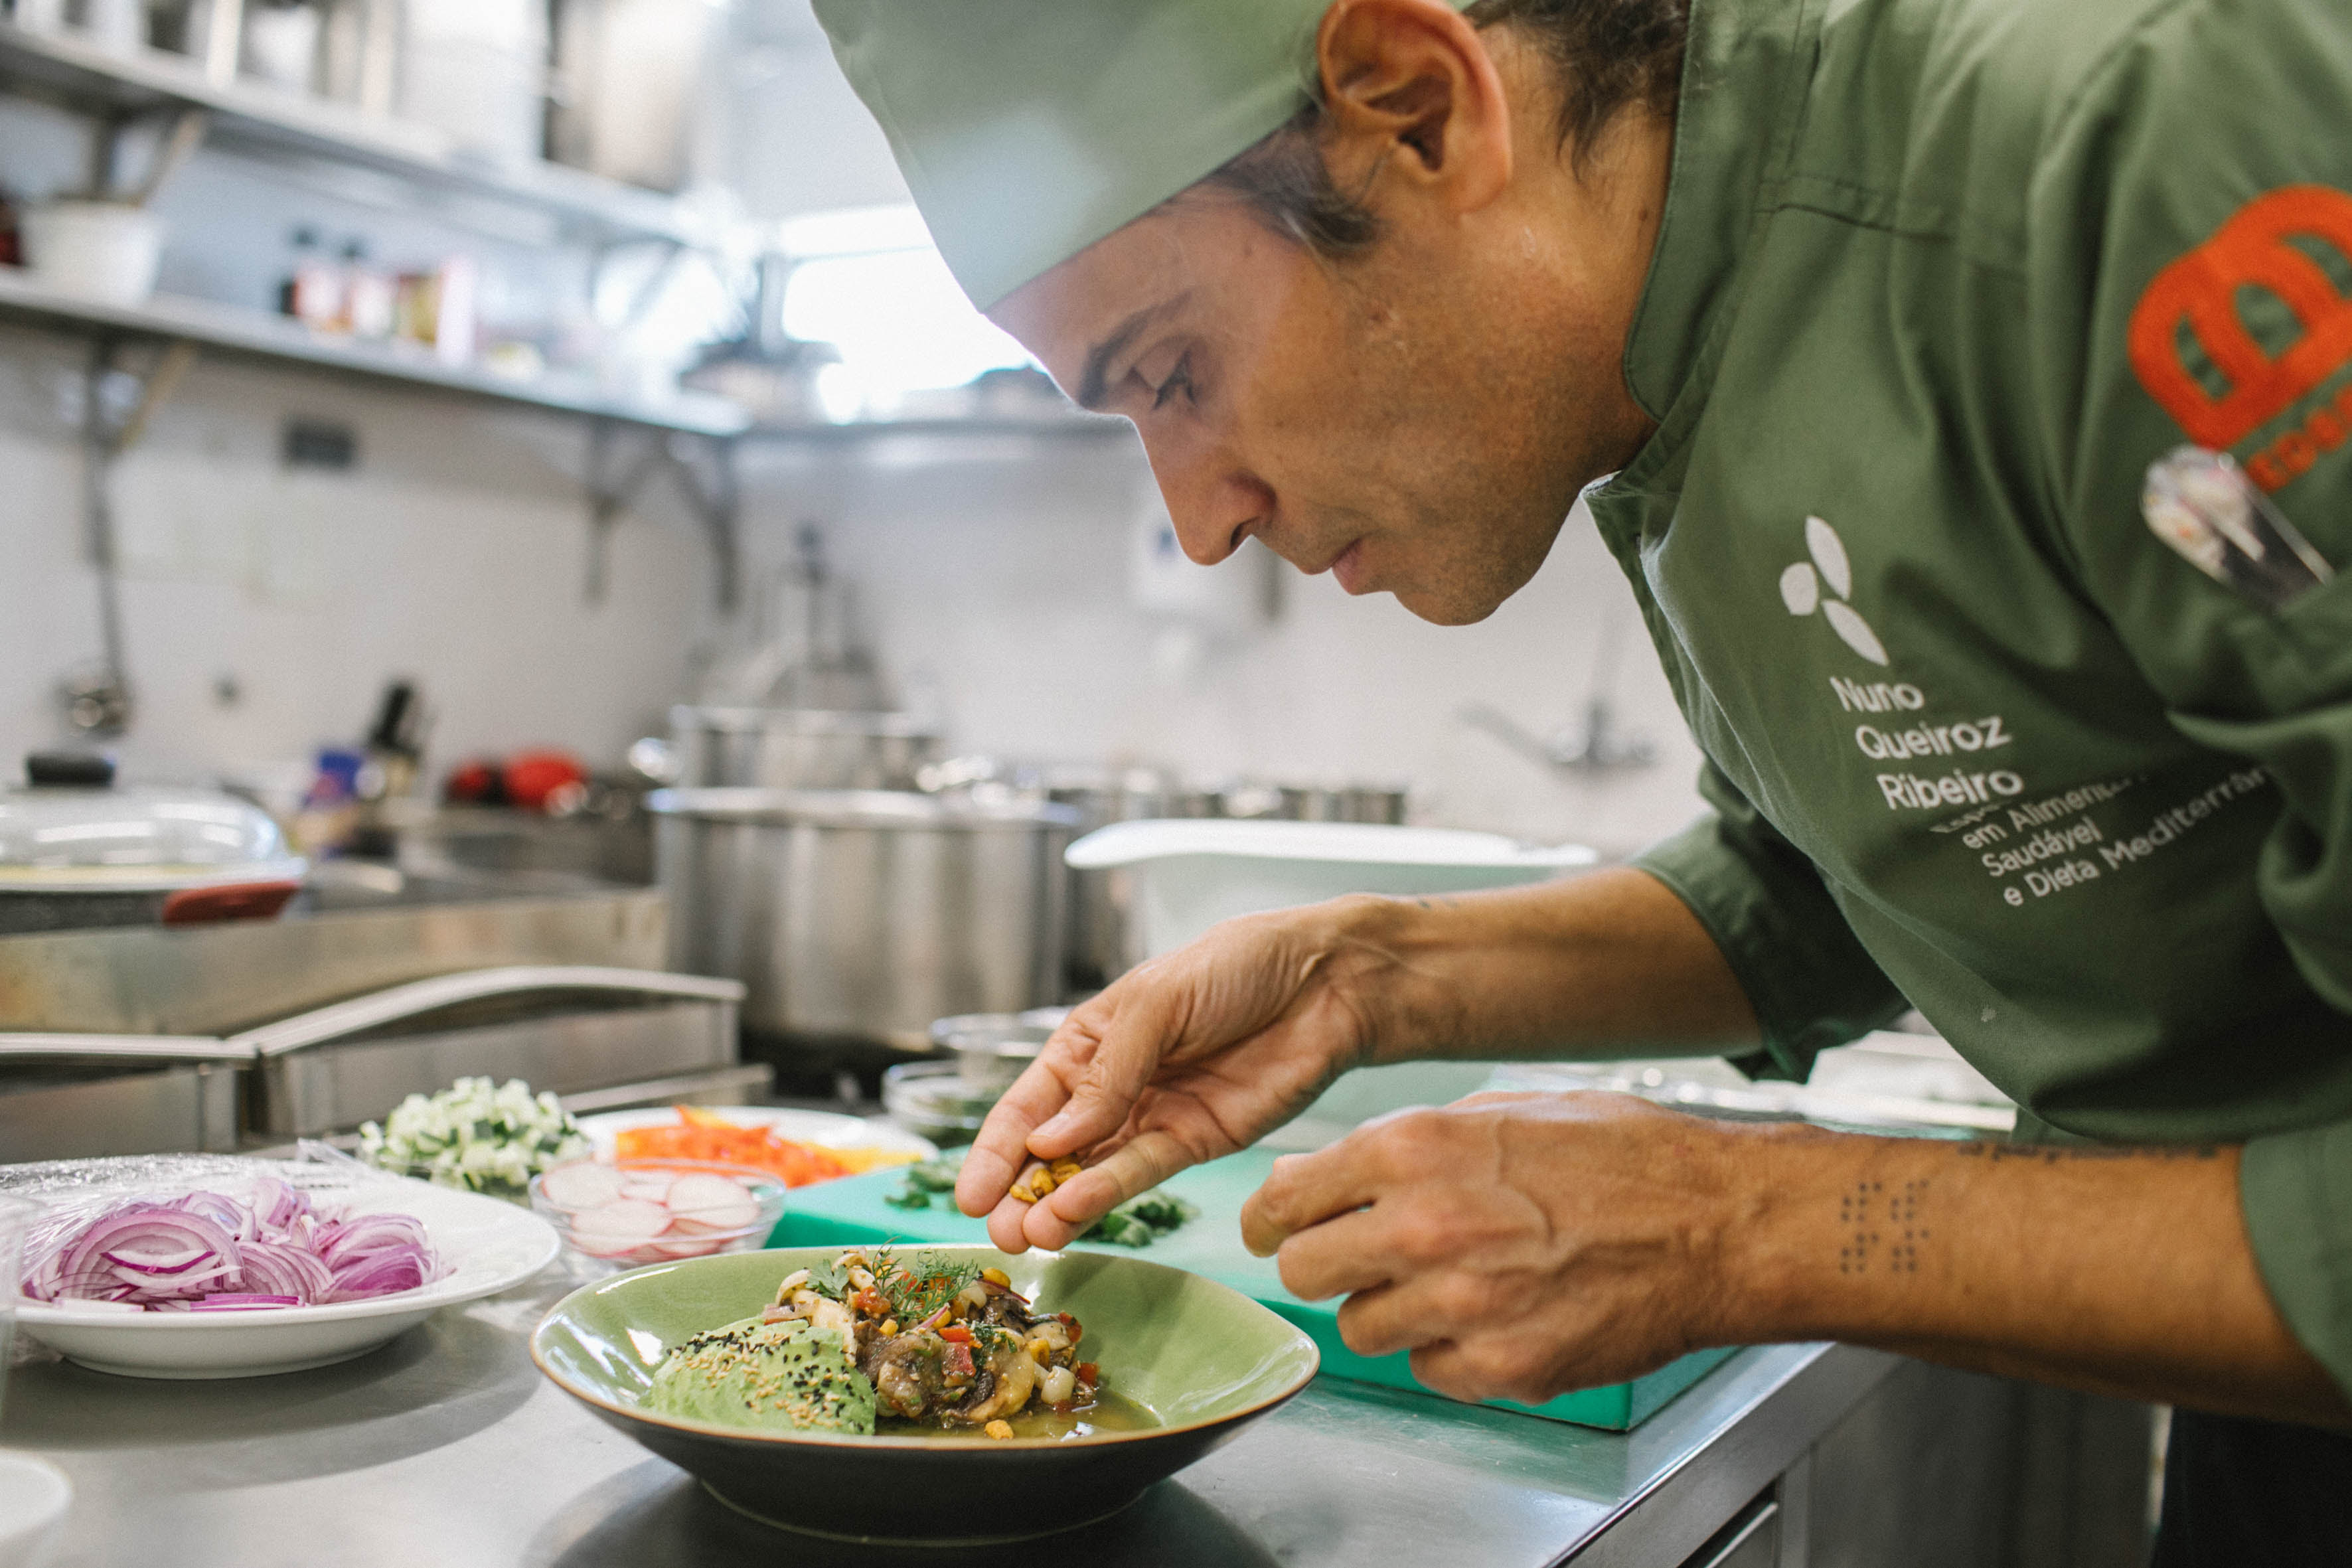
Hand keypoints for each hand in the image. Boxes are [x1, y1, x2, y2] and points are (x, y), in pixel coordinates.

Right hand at [956, 902, 1385, 1251]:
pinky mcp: (1196, 1142)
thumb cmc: (1236, 968)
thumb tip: (1051, 1140)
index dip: (996, 1148)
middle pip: (1053, 1148)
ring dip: (1059, 1203)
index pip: (1029, 1101)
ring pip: (1093, 1170)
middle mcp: (1114, 1085)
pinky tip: (1075, 1212)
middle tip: (996, 1231)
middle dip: (1021, 1190)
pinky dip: (1108, 1194)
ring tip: (1028, 1235)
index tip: (969, 1193)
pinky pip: (1142, 1173)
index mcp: (1091, 1041)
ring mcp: (1154, 1116)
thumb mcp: (1155, 1002)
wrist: (1324, 985)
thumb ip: (1107, 1073)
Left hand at [1239, 1091, 1741, 1404]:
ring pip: (1363, 1329)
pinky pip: (1433, 1371)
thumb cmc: (1625, 1158)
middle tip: (1357, 1262)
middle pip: (1305, 1271)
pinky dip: (1454, 1353)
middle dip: (1325, 1267)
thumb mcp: (1503, 1110)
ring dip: (1393, 1311)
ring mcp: (1461, 1304)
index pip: (1287, 1197)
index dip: (1273, 1218)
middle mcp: (1424, 1225)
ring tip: (1454, 1283)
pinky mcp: (1502, 1366)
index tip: (1274, 1229)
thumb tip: (1338, 1171)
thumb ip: (1411, 1144)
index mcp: (1416, 1148)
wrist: (1717, 1223)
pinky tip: (1500, 1316)